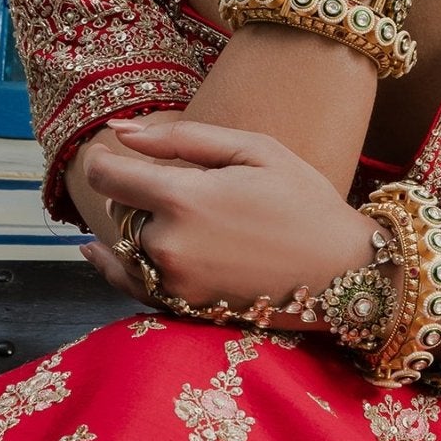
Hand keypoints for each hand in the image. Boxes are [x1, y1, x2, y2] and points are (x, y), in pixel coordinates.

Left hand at [77, 115, 370, 315]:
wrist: (342, 271)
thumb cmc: (306, 202)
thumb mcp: (254, 150)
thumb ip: (181, 138)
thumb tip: (122, 132)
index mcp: (184, 198)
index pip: (108, 177)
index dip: (102, 161)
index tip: (106, 154)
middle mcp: (169, 245)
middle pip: (120, 211)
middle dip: (135, 195)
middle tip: (180, 187)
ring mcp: (174, 283)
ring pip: (125, 247)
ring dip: (135, 228)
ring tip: (167, 216)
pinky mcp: (183, 308)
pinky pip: (129, 285)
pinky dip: (113, 266)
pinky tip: (98, 252)